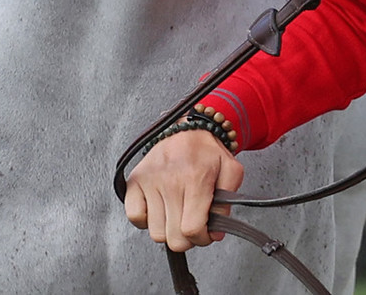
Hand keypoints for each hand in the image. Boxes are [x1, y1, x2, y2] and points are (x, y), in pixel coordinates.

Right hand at [124, 129, 244, 251]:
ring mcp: (150, 181)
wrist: (189, 127)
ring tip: (178, 213)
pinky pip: (134, 217)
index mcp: (195, 179)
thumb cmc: (208, 151)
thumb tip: (215, 231)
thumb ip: (228, 203)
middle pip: (173, 237)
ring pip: (155, 232)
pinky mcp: (135, 181)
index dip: (202, 239)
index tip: (206, 233)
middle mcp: (170, 181)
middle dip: (187, 238)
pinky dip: (145, 220)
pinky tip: (159, 210)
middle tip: (193, 224)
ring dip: (168, 229)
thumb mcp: (231, 171)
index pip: (192, 229)